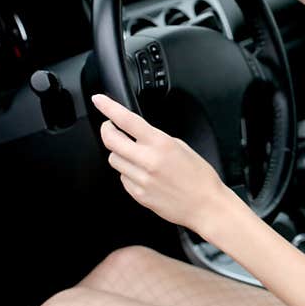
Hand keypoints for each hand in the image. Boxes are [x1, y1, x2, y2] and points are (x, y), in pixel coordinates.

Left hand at [91, 93, 226, 231]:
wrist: (205, 206)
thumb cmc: (200, 177)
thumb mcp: (182, 147)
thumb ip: (157, 139)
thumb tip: (139, 135)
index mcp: (161, 144)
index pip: (127, 120)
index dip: (108, 107)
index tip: (99, 100)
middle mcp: (147, 161)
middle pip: (110, 140)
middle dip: (107, 130)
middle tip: (110, 127)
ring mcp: (140, 179)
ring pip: (113, 160)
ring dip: (119, 153)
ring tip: (134, 155)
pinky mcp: (138, 194)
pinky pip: (122, 178)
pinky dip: (127, 172)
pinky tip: (142, 173)